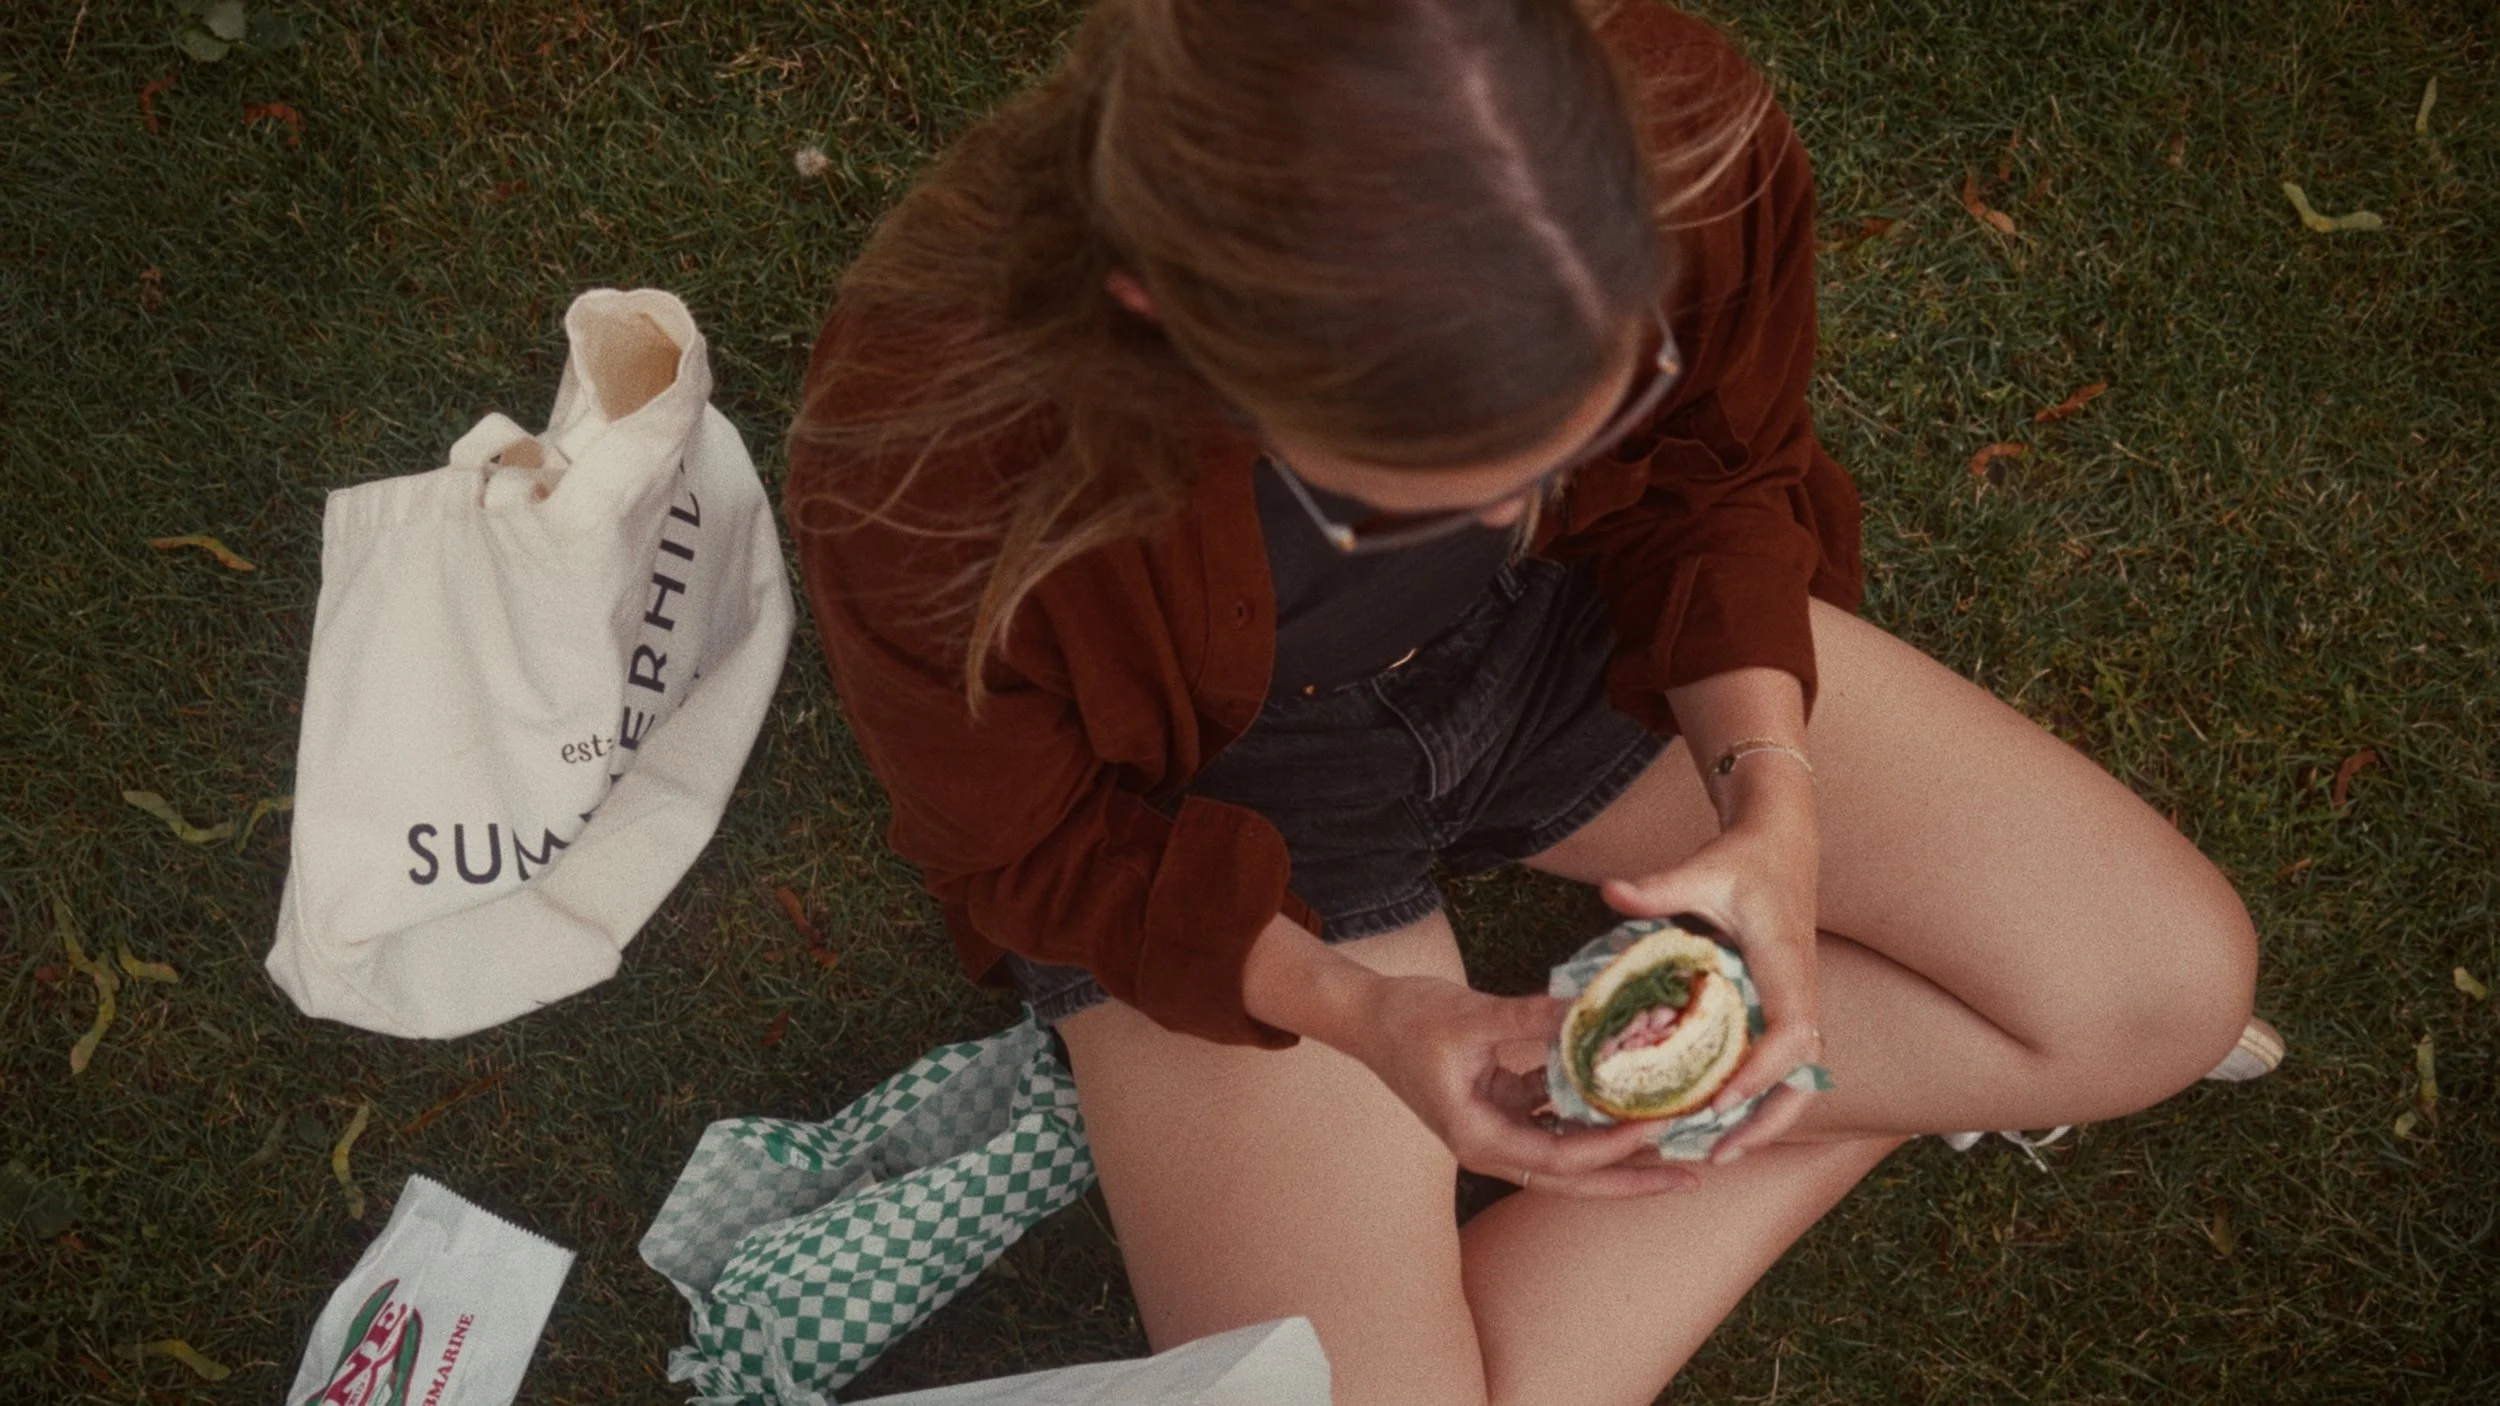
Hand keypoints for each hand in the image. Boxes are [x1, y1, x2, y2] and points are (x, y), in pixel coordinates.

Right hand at [1344, 974, 1697, 1197]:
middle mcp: (1491, 1144)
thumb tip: (1591, 1010)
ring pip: (1569, 1150)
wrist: (1364, 1015)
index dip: (1612, 1147)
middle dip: (1632, 1179)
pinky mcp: (1500, 1104)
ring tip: (1671, 1138)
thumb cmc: (1407, 1019)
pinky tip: (1626, 1090)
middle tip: (1690, 1176)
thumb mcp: (1472, 1016)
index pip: (1561, 1158)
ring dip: (1616, 1146)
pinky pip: (1554, 1116)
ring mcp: (1496, 1126)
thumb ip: (1532, 1018)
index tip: (1657, 1125)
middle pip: (1574, 1177)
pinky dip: (1588, 1107)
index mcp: (1479, 1138)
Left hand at [1600, 796, 1823, 1165]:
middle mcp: (1801, 990)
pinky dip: (1760, 1096)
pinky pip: (1783, 1063)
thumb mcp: (1702, 869)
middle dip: (1769, 1118)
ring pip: (1800, 1076)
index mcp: (1785, 963)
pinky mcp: (1786, 1006)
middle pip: (1805, 1072)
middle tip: (1719, 1153)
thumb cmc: (1744, 858)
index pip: (1791, 1029)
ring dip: (1767, 1118)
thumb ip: (1658, 887)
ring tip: (1720, 1153)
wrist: (1782, 843)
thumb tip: (1609, 890)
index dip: (1761, 1071)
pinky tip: (1720, 1118)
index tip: (1720, 1101)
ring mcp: (1797, 1001)